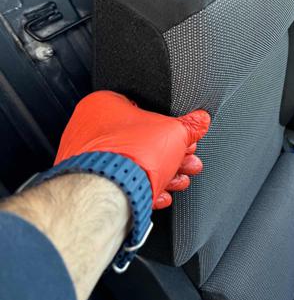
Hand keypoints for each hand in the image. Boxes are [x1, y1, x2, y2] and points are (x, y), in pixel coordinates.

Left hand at [56, 91, 209, 208]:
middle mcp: (89, 130)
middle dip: (172, 155)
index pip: (145, 111)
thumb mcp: (176, 132)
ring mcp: (87, 160)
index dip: (171, 127)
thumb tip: (200, 121)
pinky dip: (144, 188)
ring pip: (134, 165)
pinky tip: (161, 193)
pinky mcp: (91, 185)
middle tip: (187, 160)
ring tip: (180, 180)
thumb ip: (191, 126)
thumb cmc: (130, 155)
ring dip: (164, 174)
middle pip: (143, 141)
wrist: (110, 193)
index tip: (185, 138)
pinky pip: (122, 184)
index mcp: (104, 106)